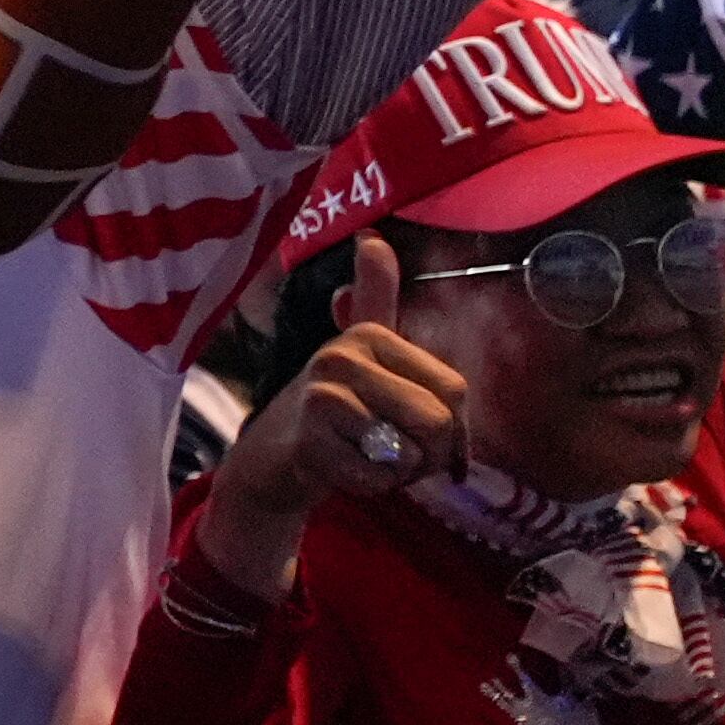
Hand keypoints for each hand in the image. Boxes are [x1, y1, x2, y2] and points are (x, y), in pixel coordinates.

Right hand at [203, 236, 466, 599]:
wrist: (270, 457)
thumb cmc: (333, 407)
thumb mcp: (361, 352)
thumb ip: (376, 297)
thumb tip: (372, 238)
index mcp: (369, 336)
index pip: (455, 390)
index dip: (455, 428)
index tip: (425, 435)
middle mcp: (343, 357)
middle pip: (439, 422)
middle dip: (430, 455)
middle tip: (397, 454)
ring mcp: (323, 397)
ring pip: (410, 453)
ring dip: (398, 472)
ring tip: (367, 457)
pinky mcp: (310, 440)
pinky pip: (378, 477)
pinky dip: (371, 486)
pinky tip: (344, 470)